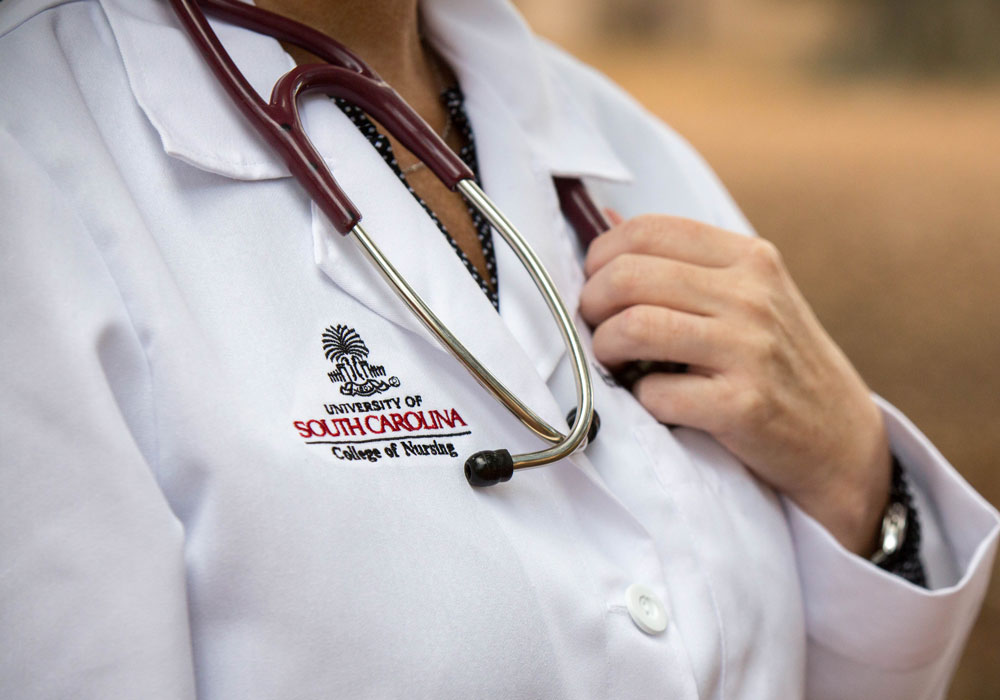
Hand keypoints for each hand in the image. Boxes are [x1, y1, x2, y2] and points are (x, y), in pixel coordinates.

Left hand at [580, 213, 890, 555]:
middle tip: (594, 328)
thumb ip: (683, 261)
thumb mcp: (749, 295)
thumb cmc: (780, 364)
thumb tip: (604, 218)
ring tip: (613, 362)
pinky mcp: (743, 405)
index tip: (595, 284)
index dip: (601, 256)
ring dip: (605, 349)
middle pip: (628, 276)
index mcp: (749, 258)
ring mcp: (750, 350)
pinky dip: (640, 400)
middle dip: (591, 304)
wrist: (840, 440)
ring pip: (634, 327)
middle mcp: (752, 296)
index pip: (648, 229)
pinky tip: (657, 401)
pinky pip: (655, 393)